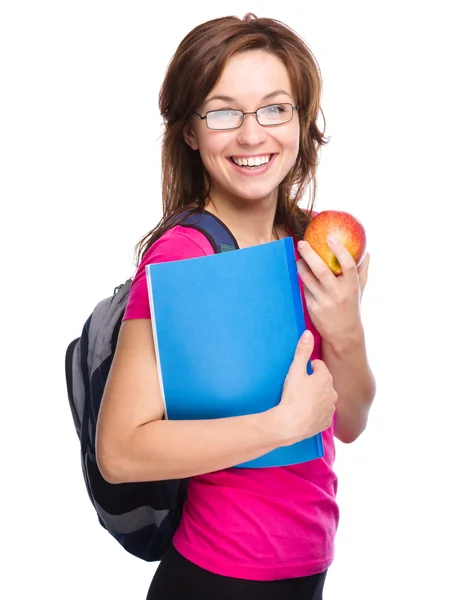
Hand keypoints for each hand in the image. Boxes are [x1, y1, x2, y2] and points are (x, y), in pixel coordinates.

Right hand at [276, 330, 337, 444]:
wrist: (289, 424)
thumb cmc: (293, 396)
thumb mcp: (295, 370)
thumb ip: (302, 351)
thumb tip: (308, 333)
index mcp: (326, 378)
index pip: (319, 366)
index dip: (308, 368)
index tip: (300, 374)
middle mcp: (333, 393)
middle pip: (323, 382)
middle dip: (314, 382)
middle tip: (299, 387)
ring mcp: (330, 409)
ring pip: (324, 397)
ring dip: (316, 396)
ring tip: (301, 400)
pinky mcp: (326, 423)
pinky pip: (322, 413)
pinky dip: (316, 411)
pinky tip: (305, 412)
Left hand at [296, 237, 369, 344]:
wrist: (343, 334)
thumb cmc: (351, 307)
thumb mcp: (359, 290)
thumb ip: (362, 271)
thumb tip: (366, 252)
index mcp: (351, 286)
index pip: (348, 264)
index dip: (339, 250)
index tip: (330, 238)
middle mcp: (338, 293)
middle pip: (321, 269)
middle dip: (309, 254)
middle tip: (301, 243)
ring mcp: (324, 301)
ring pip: (307, 279)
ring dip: (301, 266)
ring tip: (299, 259)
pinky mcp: (312, 308)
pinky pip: (305, 290)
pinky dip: (302, 281)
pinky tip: (301, 275)